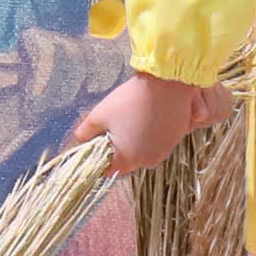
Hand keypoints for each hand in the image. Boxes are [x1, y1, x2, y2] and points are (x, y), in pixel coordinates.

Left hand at [79, 70, 224, 178]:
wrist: (167, 85)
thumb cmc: (131, 101)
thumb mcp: (99, 115)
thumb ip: (85, 132)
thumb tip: (79, 140)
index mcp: (128, 159)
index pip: (108, 170)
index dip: (100, 158)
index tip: (98, 143)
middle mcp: (148, 161)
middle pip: (126, 161)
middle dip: (118, 148)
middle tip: (114, 126)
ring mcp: (164, 152)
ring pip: (143, 152)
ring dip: (135, 141)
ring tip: (132, 118)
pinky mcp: (176, 140)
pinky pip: (157, 143)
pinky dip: (150, 135)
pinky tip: (147, 116)